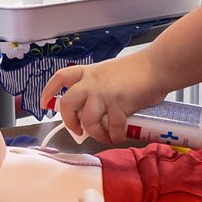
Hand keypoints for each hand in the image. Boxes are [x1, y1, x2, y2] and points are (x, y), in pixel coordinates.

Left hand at [40, 53, 168, 142]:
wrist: (157, 66)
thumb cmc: (139, 70)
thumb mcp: (110, 73)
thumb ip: (100, 88)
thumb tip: (98, 112)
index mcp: (89, 72)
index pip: (61, 78)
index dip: (49, 91)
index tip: (44, 104)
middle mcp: (92, 82)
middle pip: (67, 104)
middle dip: (70, 122)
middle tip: (79, 130)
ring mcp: (104, 93)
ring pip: (87, 121)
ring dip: (96, 133)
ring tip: (106, 136)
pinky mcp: (118, 104)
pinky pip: (112, 128)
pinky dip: (115, 136)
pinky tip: (120, 135)